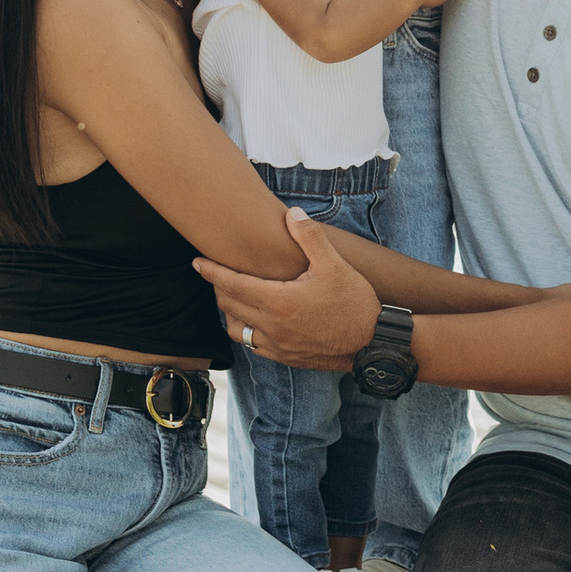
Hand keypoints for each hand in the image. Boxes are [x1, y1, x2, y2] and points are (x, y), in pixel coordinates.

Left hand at [195, 211, 384, 369]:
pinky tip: (256, 321)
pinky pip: (254, 346)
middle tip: (216, 273)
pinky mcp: (286, 358)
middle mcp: (272, 326)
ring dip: (231, 312)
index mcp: (278, 301)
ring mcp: (277, 346)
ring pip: (238, 330)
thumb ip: (310, 237)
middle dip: (219, 288)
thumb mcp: (335, 265)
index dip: (211, 272)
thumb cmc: (355, 303)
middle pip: (229, 306)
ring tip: (234, 297)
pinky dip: (248, 331)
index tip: (197, 262)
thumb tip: (292, 214)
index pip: (232, 284)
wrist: (373, 344)